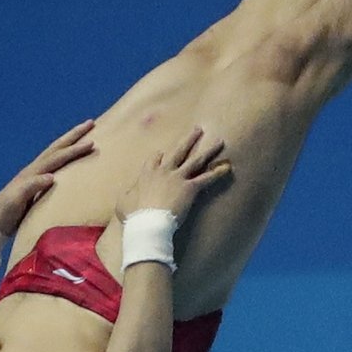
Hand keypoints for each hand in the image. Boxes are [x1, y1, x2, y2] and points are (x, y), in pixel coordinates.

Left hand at [0, 120, 97, 233]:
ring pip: (54, 153)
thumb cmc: (5, 213)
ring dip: (69, 142)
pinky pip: (53, 164)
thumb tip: (51, 177)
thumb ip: (31, 187)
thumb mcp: (16, 200)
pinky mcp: (35, 184)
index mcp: (33, 173)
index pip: (57, 157)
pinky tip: (69, 159)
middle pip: (56, 148)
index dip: (74, 150)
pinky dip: (63, 156)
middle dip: (74, 135)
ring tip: (83, 135)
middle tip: (90, 123)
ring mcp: (34, 175)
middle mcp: (34, 169)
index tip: (92, 142)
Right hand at [116, 128, 232, 221]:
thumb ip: (128, 193)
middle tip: (198, 129)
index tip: (163, 154)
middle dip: (189, 139)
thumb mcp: (123, 202)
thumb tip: (128, 193)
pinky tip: (228, 167)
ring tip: (219, 141)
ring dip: (209, 150)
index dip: (161, 156)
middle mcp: (164, 171)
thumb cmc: (134, 215)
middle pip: (178, 151)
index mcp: (147, 173)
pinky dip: (218, 172)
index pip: (156, 158)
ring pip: (196, 160)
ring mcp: (178, 178)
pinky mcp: (190, 188)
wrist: (148, 222)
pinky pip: (207, 178)